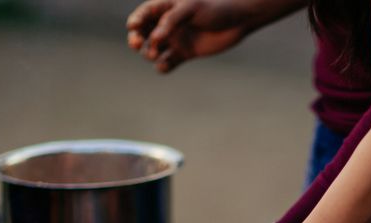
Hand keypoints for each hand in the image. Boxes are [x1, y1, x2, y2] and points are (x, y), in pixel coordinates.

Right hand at [126, 0, 247, 72]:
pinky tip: (164, 65)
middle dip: (136, 39)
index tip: (133, 27)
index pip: (144, 13)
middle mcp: (167, 25)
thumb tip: (155, 38)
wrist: (238, 21)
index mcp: (166, 7)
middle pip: (143, 33)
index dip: (135, 20)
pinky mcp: (184, 54)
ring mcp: (175, 40)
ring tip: (154, 54)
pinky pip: (167, 63)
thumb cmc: (215, 7)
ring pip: (152, 50)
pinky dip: (162, 67)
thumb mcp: (191, 8)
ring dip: (149, 54)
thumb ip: (172, 20)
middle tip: (137, 44)